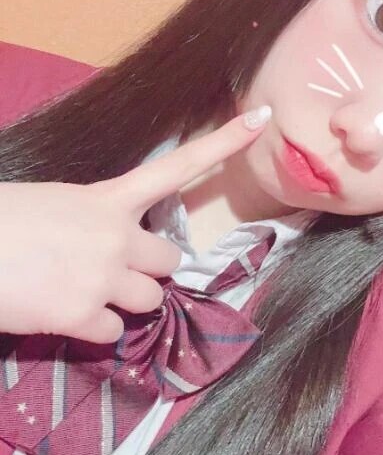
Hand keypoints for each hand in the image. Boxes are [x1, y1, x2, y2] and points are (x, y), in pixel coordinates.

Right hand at [0, 107, 270, 343]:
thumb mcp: (49, 204)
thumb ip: (89, 220)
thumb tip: (102, 248)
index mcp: (104, 199)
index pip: (174, 167)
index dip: (222, 144)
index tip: (262, 119)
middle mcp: (115, 235)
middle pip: (170, 262)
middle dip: (148, 271)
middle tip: (112, 272)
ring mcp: (102, 277)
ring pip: (149, 303)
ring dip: (125, 304)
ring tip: (82, 294)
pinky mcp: (82, 315)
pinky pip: (112, 334)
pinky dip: (92, 331)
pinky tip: (61, 315)